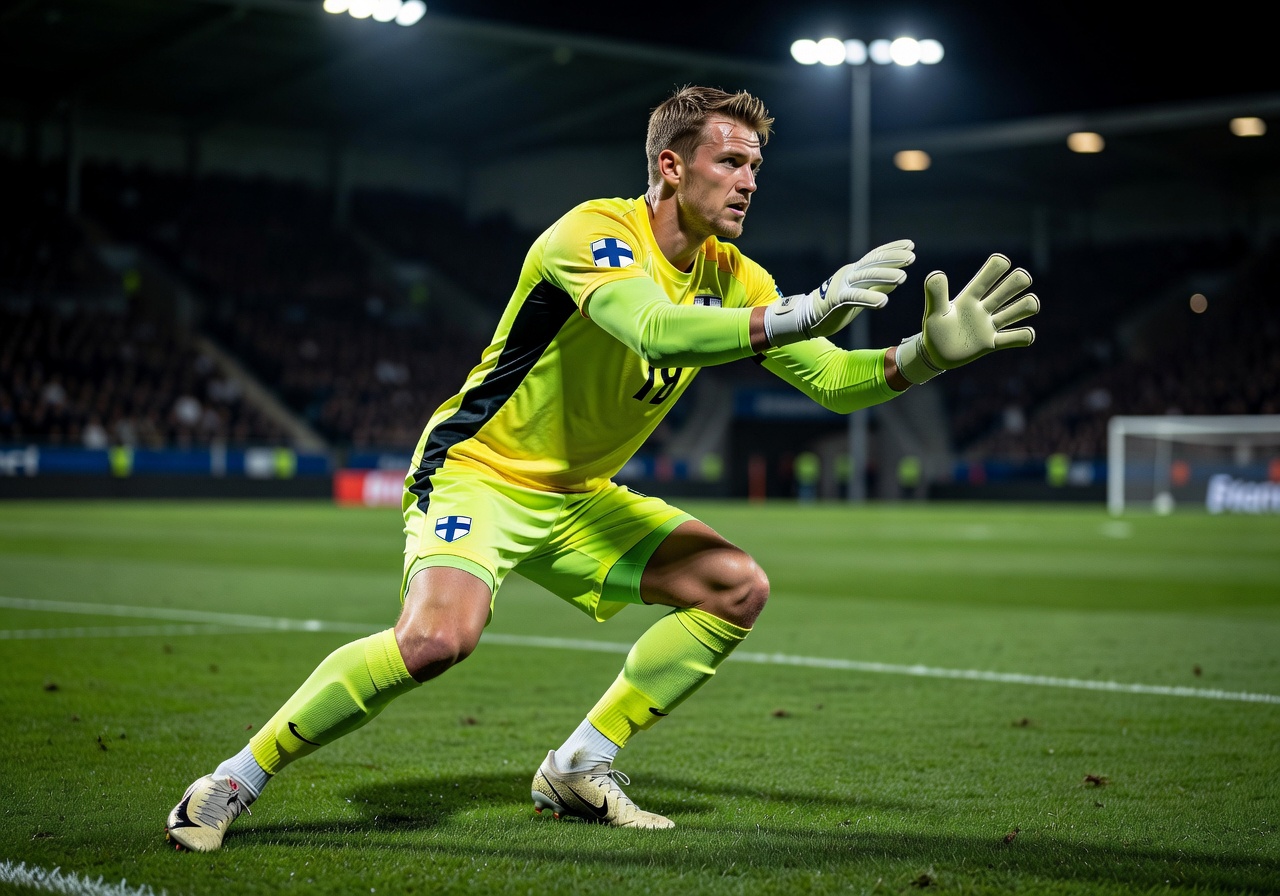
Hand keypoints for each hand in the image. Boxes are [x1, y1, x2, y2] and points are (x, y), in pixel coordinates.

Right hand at [763, 239, 914, 346]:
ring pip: (865, 277)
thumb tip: (897, 278)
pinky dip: (869, 298)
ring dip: (884, 276)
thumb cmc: (835, 307)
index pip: (875, 256)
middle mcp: (848, 274)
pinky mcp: (835, 300)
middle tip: (912, 257)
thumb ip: (876, 285)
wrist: (807, 318)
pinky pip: (854, 298)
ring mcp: (841, 285)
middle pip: (872, 263)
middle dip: (893, 259)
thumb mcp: (859, 293)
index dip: (892, 249)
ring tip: (903, 277)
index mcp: (854, 271)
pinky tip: (884, 302)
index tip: (910, 245)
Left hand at [895, 253, 1039, 384]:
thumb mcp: (934, 311)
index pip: (989, 274)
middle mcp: (984, 308)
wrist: (935, 355)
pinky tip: (1025, 335)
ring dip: (1027, 306)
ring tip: (1028, 306)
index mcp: (970, 297)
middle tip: (1023, 280)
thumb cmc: (934, 330)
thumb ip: (936, 293)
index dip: (999, 266)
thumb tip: (937, 273)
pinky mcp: (992, 344)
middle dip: (1019, 280)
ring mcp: (990, 326)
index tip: (1002, 263)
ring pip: (1018, 309)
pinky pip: (1015, 338)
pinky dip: (1025, 336)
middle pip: (1010, 287)